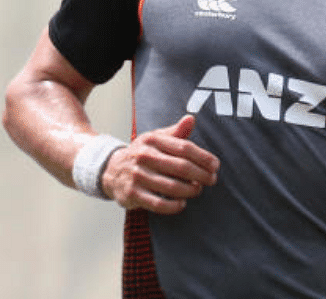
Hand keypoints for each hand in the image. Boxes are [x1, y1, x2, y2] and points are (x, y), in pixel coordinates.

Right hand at [101, 115, 219, 213]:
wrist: (110, 169)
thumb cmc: (141, 154)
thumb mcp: (155, 138)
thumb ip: (175, 132)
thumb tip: (191, 119)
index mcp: (152, 140)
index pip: (184, 147)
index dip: (203, 157)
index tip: (215, 165)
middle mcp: (144, 156)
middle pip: (181, 167)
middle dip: (201, 175)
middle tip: (212, 180)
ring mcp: (137, 176)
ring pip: (172, 187)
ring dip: (190, 191)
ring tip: (198, 190)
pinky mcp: (132, 194)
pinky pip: (158, 204)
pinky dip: (174, 206)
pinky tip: (182, 203)